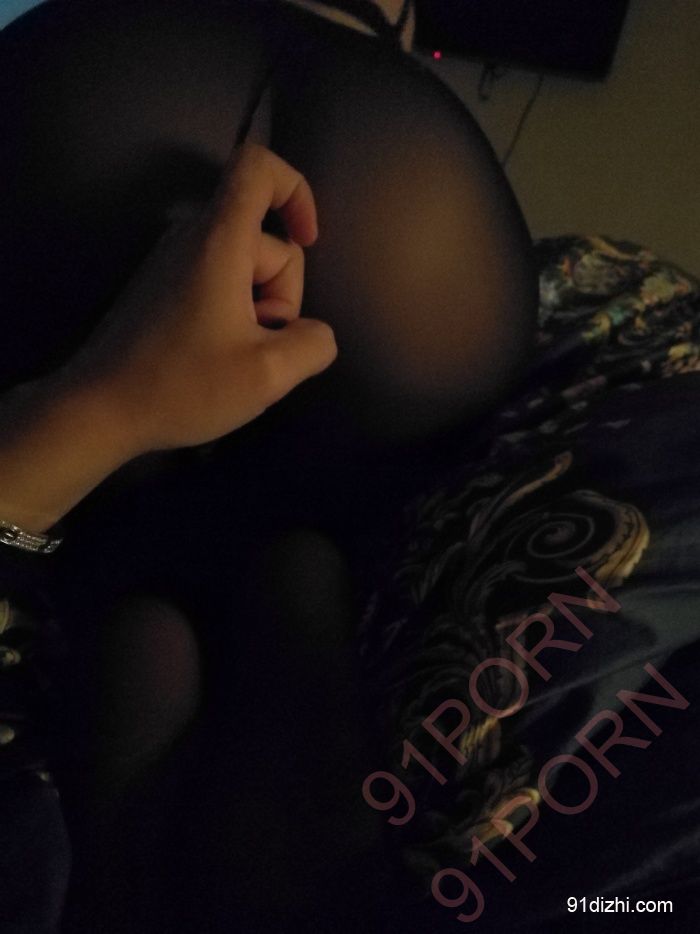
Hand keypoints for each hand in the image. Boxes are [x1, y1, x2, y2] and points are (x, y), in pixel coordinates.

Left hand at [76, 142, 336, 452]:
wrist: (99, 410)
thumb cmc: (182, 386)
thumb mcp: (268, 375)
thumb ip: (313, 344)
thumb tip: (316, 334)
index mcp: (218, 242)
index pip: (258, 168)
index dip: (296, 190)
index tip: (308, 240)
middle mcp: (192, 238)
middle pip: (264, 241)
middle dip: (280, 294)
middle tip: (257, 346)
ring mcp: (172, 263)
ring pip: (244, 270)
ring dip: (256, 312)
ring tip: (233, 359)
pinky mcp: (161, 289)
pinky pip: (218, 286)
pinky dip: (232, 316)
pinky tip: (214, 359)